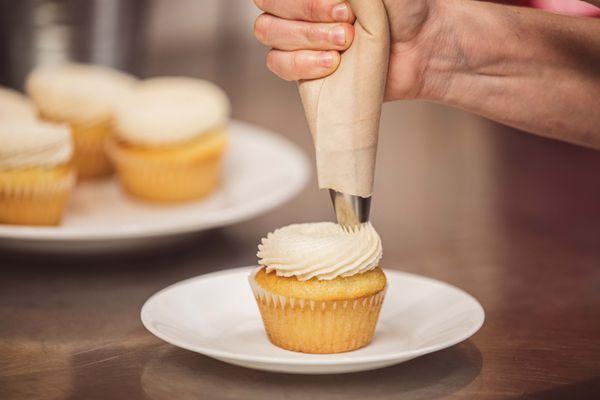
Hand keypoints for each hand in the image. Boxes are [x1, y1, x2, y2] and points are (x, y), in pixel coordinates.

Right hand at [252, 0, 444, 99]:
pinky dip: (301, 63)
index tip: (343, 6)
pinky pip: (278, 63)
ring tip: (344, 45)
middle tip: (347, 27)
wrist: (422, 49)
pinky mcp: (304, 68)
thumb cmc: (405, 9)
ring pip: (269, 33)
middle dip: (308, 16)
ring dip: (306, 38)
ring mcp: (300, 38)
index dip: (303, 1)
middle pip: (269, 6)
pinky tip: (332, 64)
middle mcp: (302, 8)